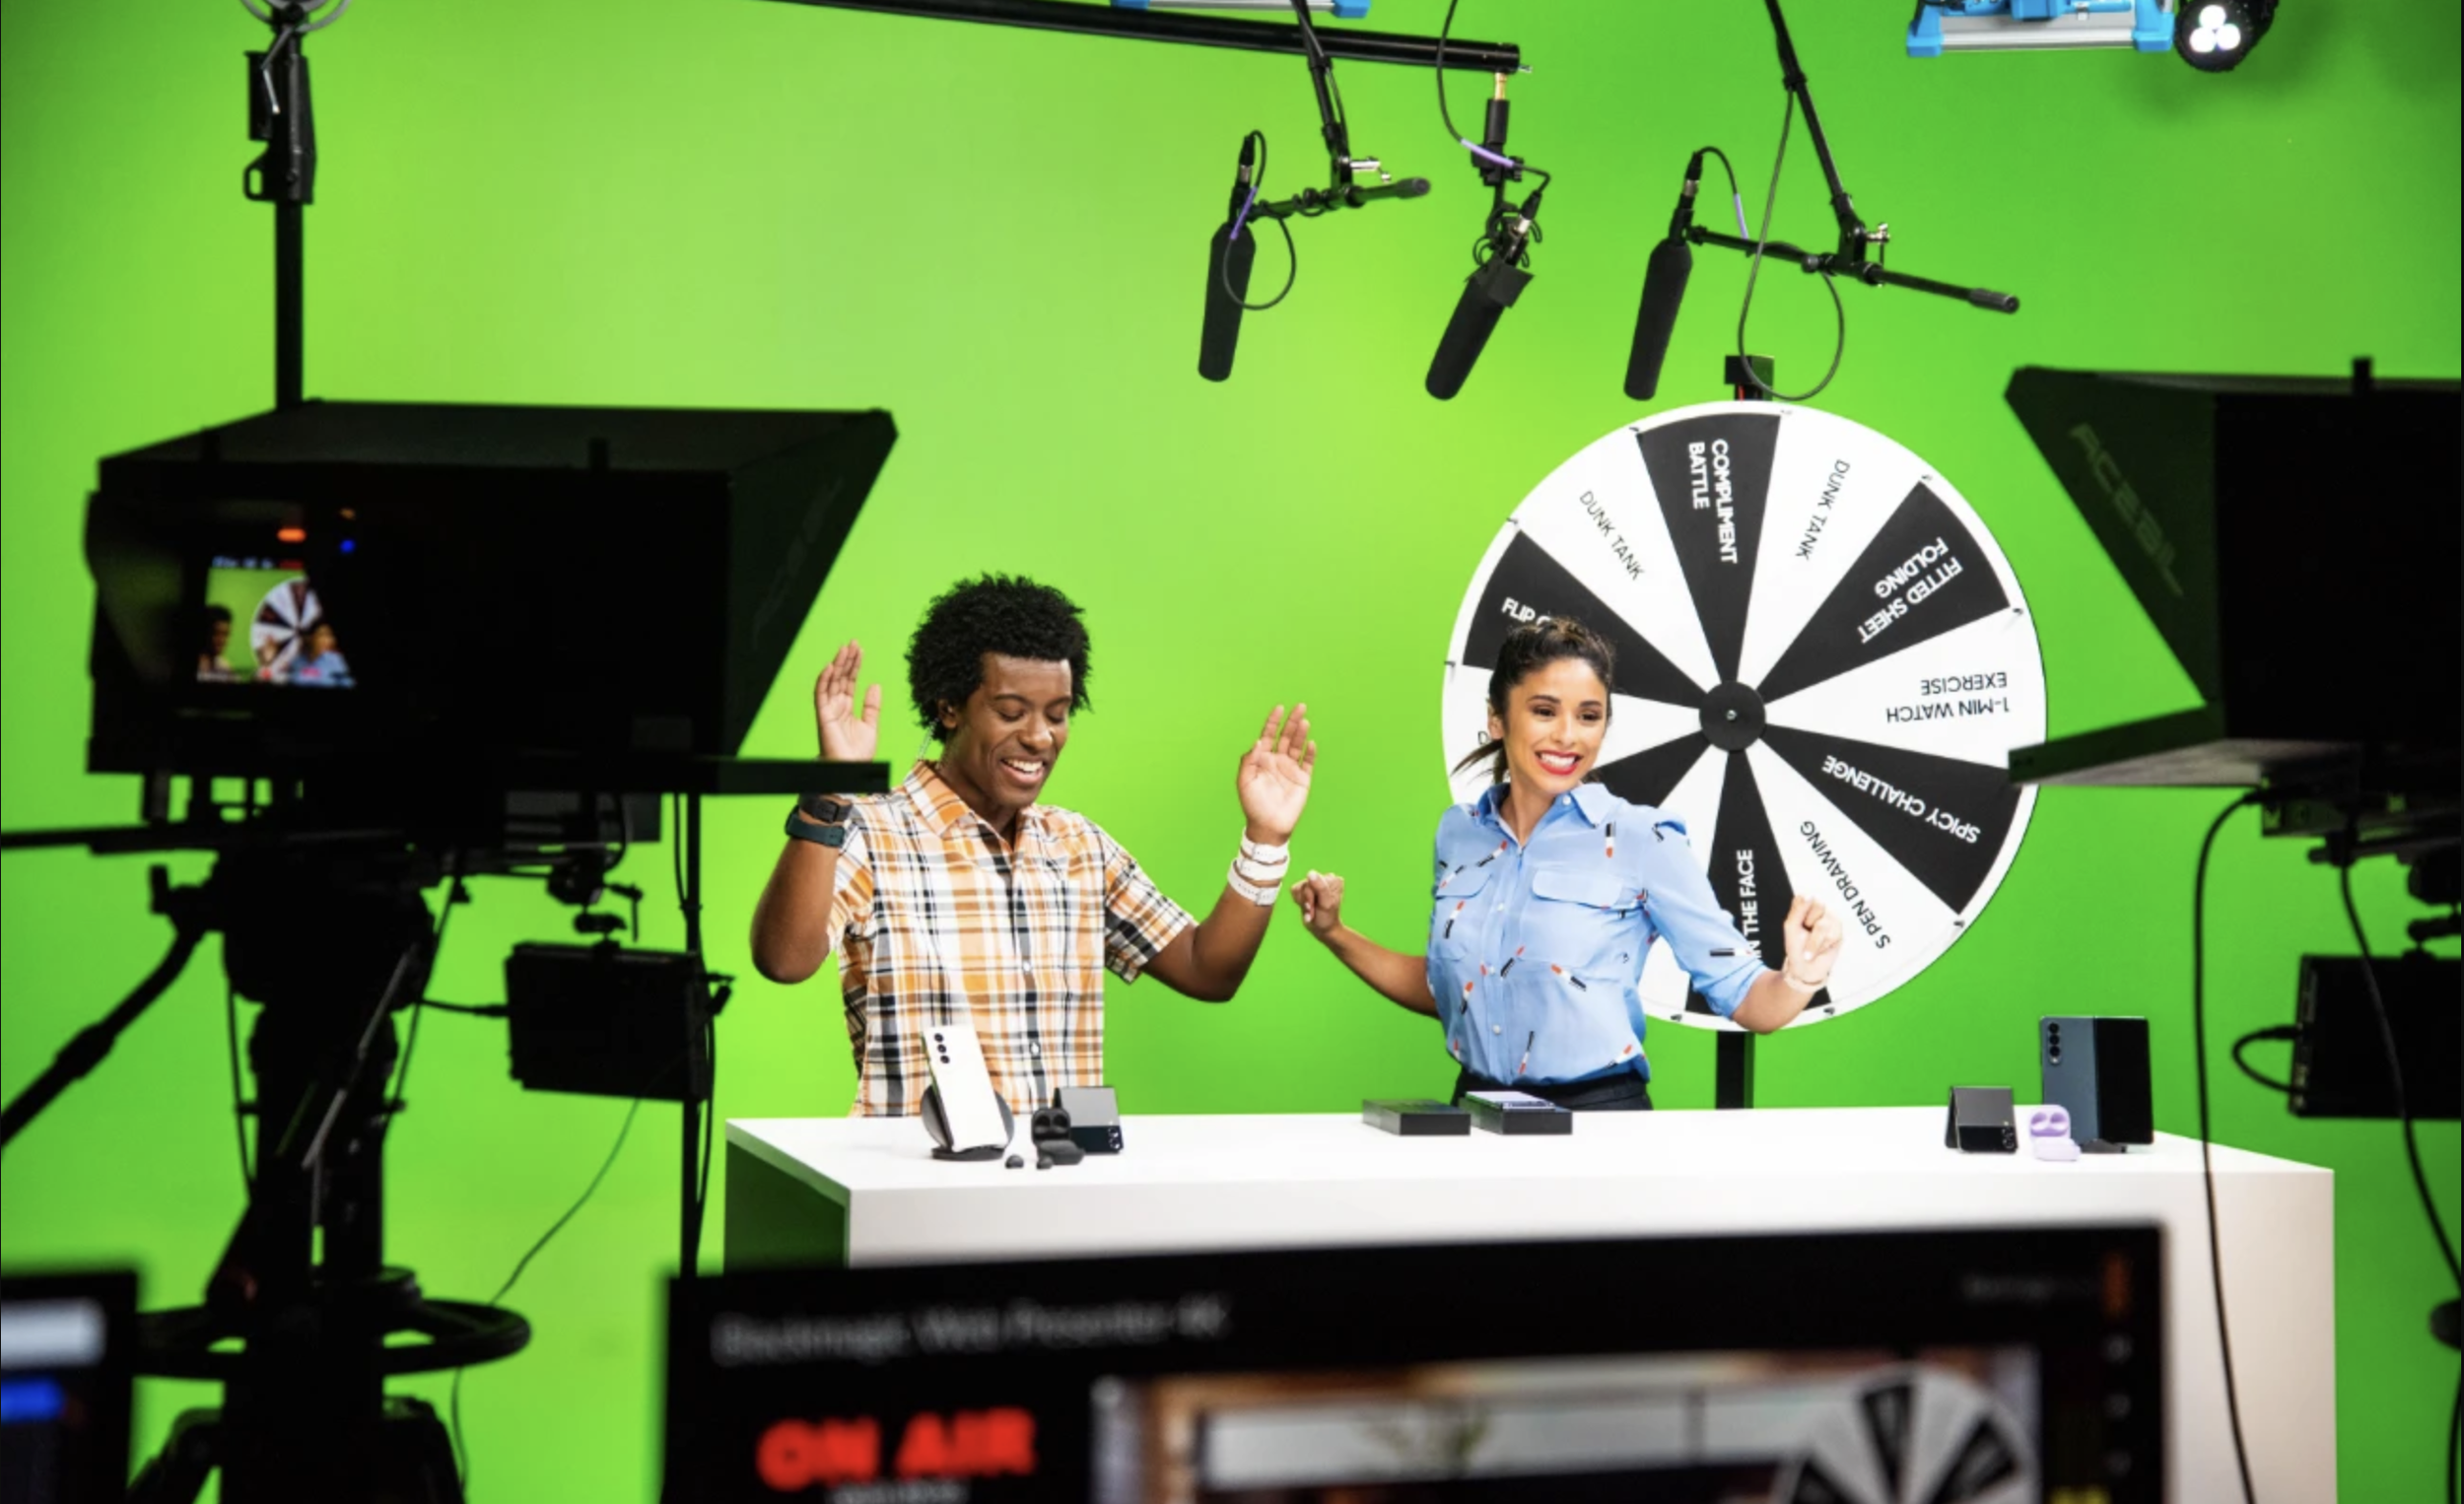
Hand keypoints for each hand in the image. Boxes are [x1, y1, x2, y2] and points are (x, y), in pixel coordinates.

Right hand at [814, 640, 881, 762]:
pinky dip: (824, 680)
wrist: (852, 770)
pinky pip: (821, 695)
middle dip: (847, 660)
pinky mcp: (823, 716)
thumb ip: (872, 705)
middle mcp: (837, 706)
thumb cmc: (858, 753)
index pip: (850, 681)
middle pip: (841, 678)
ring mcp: (829, 710)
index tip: (860, 650)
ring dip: (838, 665)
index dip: (855, 666)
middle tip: (853, 643)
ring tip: (844, 649)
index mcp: (847, 707)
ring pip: (832, 682)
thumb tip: (875, 685)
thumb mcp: (871, 725)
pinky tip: (831, 666)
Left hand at [1236, 703, 1314, 843]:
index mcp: (1262, 759)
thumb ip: (1249, 760)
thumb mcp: (1244, 781)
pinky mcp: (1302, 779)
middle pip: (1286, 736)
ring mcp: (1290, 769)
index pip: (1268, 735)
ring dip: (1301, 733)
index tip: (1279, 708)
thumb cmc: (1253, 805)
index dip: (1273, 721)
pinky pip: (1307, 762)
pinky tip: (1310, 743)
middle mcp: (1277, 760)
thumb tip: (1258, 741)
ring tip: (1304, 721)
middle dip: (1292, 721)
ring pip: (1297, 746)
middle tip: (1300, 706)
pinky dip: (1310, 752)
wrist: (1268, 826)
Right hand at [1291, 870, 1344, 942]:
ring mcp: (1315, 883)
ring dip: (1302, 902)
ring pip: (1298, 887)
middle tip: (1311, 912)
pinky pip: (1295, 890)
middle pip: (1305, 884)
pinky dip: (1298, 901)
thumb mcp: (1325, 904)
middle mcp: (1325, 878)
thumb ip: (1320, 888)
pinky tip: (1306, 907)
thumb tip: (1311, 873)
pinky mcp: (1306, 887)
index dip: (1310, 896)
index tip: (1314, 907)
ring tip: (1309, 911)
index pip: (1312, 881)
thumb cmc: (1326, 918)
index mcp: (1333, 880)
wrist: (1322, 928)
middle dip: (1306, 901)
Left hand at [1780, 894, 1842, 988]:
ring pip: (1824, 924)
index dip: (1800, 910)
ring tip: (1810, 947)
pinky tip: (1820, 949)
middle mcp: (1820, 909)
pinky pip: (1832, 935)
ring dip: (1813, 941)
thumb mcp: (1791, 927)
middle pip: (1819, 905)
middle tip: (1805, 931)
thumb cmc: (1796, 947)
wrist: (1805, 968)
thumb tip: (1810, 895)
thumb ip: (1798, 910)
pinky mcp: (1839, 932)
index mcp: (1806, 905)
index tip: (1798, 922)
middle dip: (1808, 923)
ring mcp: (1831, 919)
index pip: (1805, 896)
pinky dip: (1821, 946)